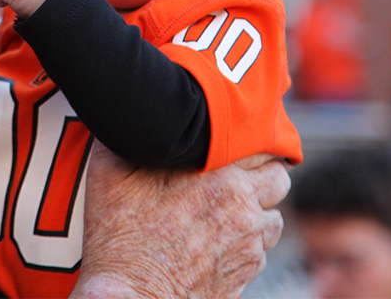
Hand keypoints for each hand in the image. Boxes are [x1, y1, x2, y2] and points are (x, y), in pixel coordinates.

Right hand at [71, 145, 289, 298]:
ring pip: (273, 220)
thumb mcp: (111, 172)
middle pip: (279, 181)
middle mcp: (243, 210)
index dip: (248, 140)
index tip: (232, 141)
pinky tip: (214, 242)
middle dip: (262, 176)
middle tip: (235, 176)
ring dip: (256, 212)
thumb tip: (129, 110)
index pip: (263, 145)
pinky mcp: (244, 277)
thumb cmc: (118, 237)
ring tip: (225, 212)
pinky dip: (244, 245)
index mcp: (220, 176)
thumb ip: (126, 136)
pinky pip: (258, 253)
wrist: (129, 296)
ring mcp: (248, 247)